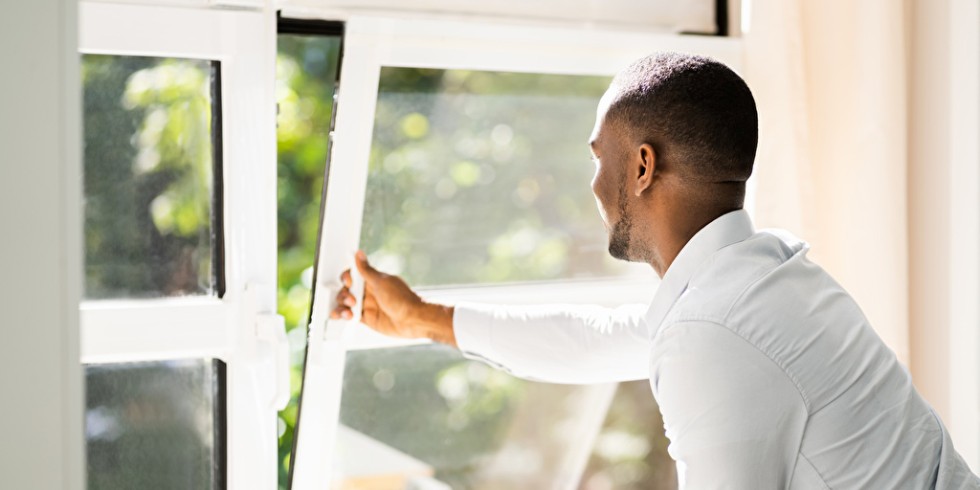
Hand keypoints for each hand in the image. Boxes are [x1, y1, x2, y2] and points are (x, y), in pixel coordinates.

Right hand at [330, 251, 456, 345]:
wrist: (412, 320)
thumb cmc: (402, 299)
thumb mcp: (382, 282)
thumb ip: (366, 270)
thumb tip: (359, 254)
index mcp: (373, 280)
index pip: (353, 275)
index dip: (347, 278)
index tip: (348, 282)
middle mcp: (368, 292)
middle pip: (346, 290)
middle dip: (344, 294)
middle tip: (353, 300)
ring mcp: (367, 305)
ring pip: (345, 303)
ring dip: (341, 305)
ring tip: (348, 312)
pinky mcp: (366, 318)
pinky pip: (349, 315)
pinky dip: (343, 315)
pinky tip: (346, 316)